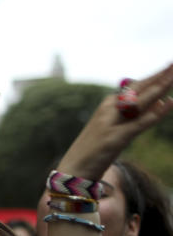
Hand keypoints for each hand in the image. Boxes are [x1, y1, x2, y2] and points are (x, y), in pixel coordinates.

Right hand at [58, 63, 172, 180]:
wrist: (73, 169)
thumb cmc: (93, 151)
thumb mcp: (114, 129)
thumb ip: (135, 115)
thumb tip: (161, 101)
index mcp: (109, 105)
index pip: (137, 86)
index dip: (155, 76)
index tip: (170, 66)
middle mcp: (109, 109)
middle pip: (140, 89)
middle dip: (160, 77)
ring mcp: (111, 123)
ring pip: (141, 102)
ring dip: (160, 88)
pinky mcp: (115, 139)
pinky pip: (140, 123)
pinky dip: (155, 113)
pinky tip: (169, 103)